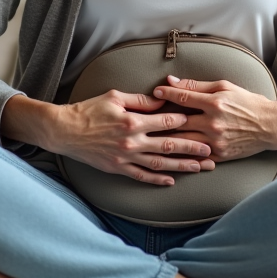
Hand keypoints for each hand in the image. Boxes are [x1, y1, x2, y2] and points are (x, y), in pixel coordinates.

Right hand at [49, 90, 215, 185]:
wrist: (66, 130)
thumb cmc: (90, 110)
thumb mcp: (115, 97)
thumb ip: (141, 100)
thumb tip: (162, 100)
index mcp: (133, 120)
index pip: (166, 121)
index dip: (184, 121)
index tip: (198, 121)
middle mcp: (132, 141)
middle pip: (169, 145)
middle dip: (192, 148)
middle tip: (210, 150)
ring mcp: (125, 157)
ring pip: (159, 163)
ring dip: (181, 166)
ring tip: (198, 167)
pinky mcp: (118, 168)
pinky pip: (141, 175)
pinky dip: (157, 179)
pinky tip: (170, 181)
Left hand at [151, 76, 276, 161]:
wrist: (270, 126)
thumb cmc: (248, 102)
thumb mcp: (225, 87)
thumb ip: (197, 86)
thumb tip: (172, 82)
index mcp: (214, 103)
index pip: (183, 97)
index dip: (166, 94)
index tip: (155, 93)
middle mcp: (213, 123)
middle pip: (178, 122)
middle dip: (159, 120)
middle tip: (144, 119)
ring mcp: (216, 141)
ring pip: (182, 141)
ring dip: (165, 139)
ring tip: (149, 137)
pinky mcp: (219, 155)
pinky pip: (195, 156)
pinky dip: (181, 154)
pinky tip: (168, 154)